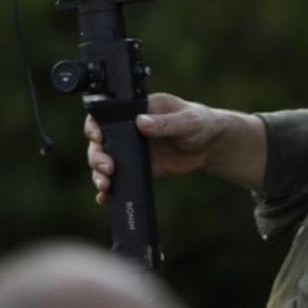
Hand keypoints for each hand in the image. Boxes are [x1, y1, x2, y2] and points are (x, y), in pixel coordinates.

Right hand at [84, 92, 222, 203]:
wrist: (212, 146)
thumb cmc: (201, 122)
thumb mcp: (187, 120)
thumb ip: (165, 122)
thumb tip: (141, 121)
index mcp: (139, 110)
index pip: (108, 115)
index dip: (95, 126)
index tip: (98, 138)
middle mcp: (131, 129)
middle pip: (101, 142)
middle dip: (97, 156)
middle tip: (108, 168)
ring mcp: (134, 150)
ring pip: (106, 161)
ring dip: (99, 174)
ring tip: (105, 186)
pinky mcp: (141, 168)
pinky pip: (121, 178)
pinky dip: (111, 189)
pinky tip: (106, 197)